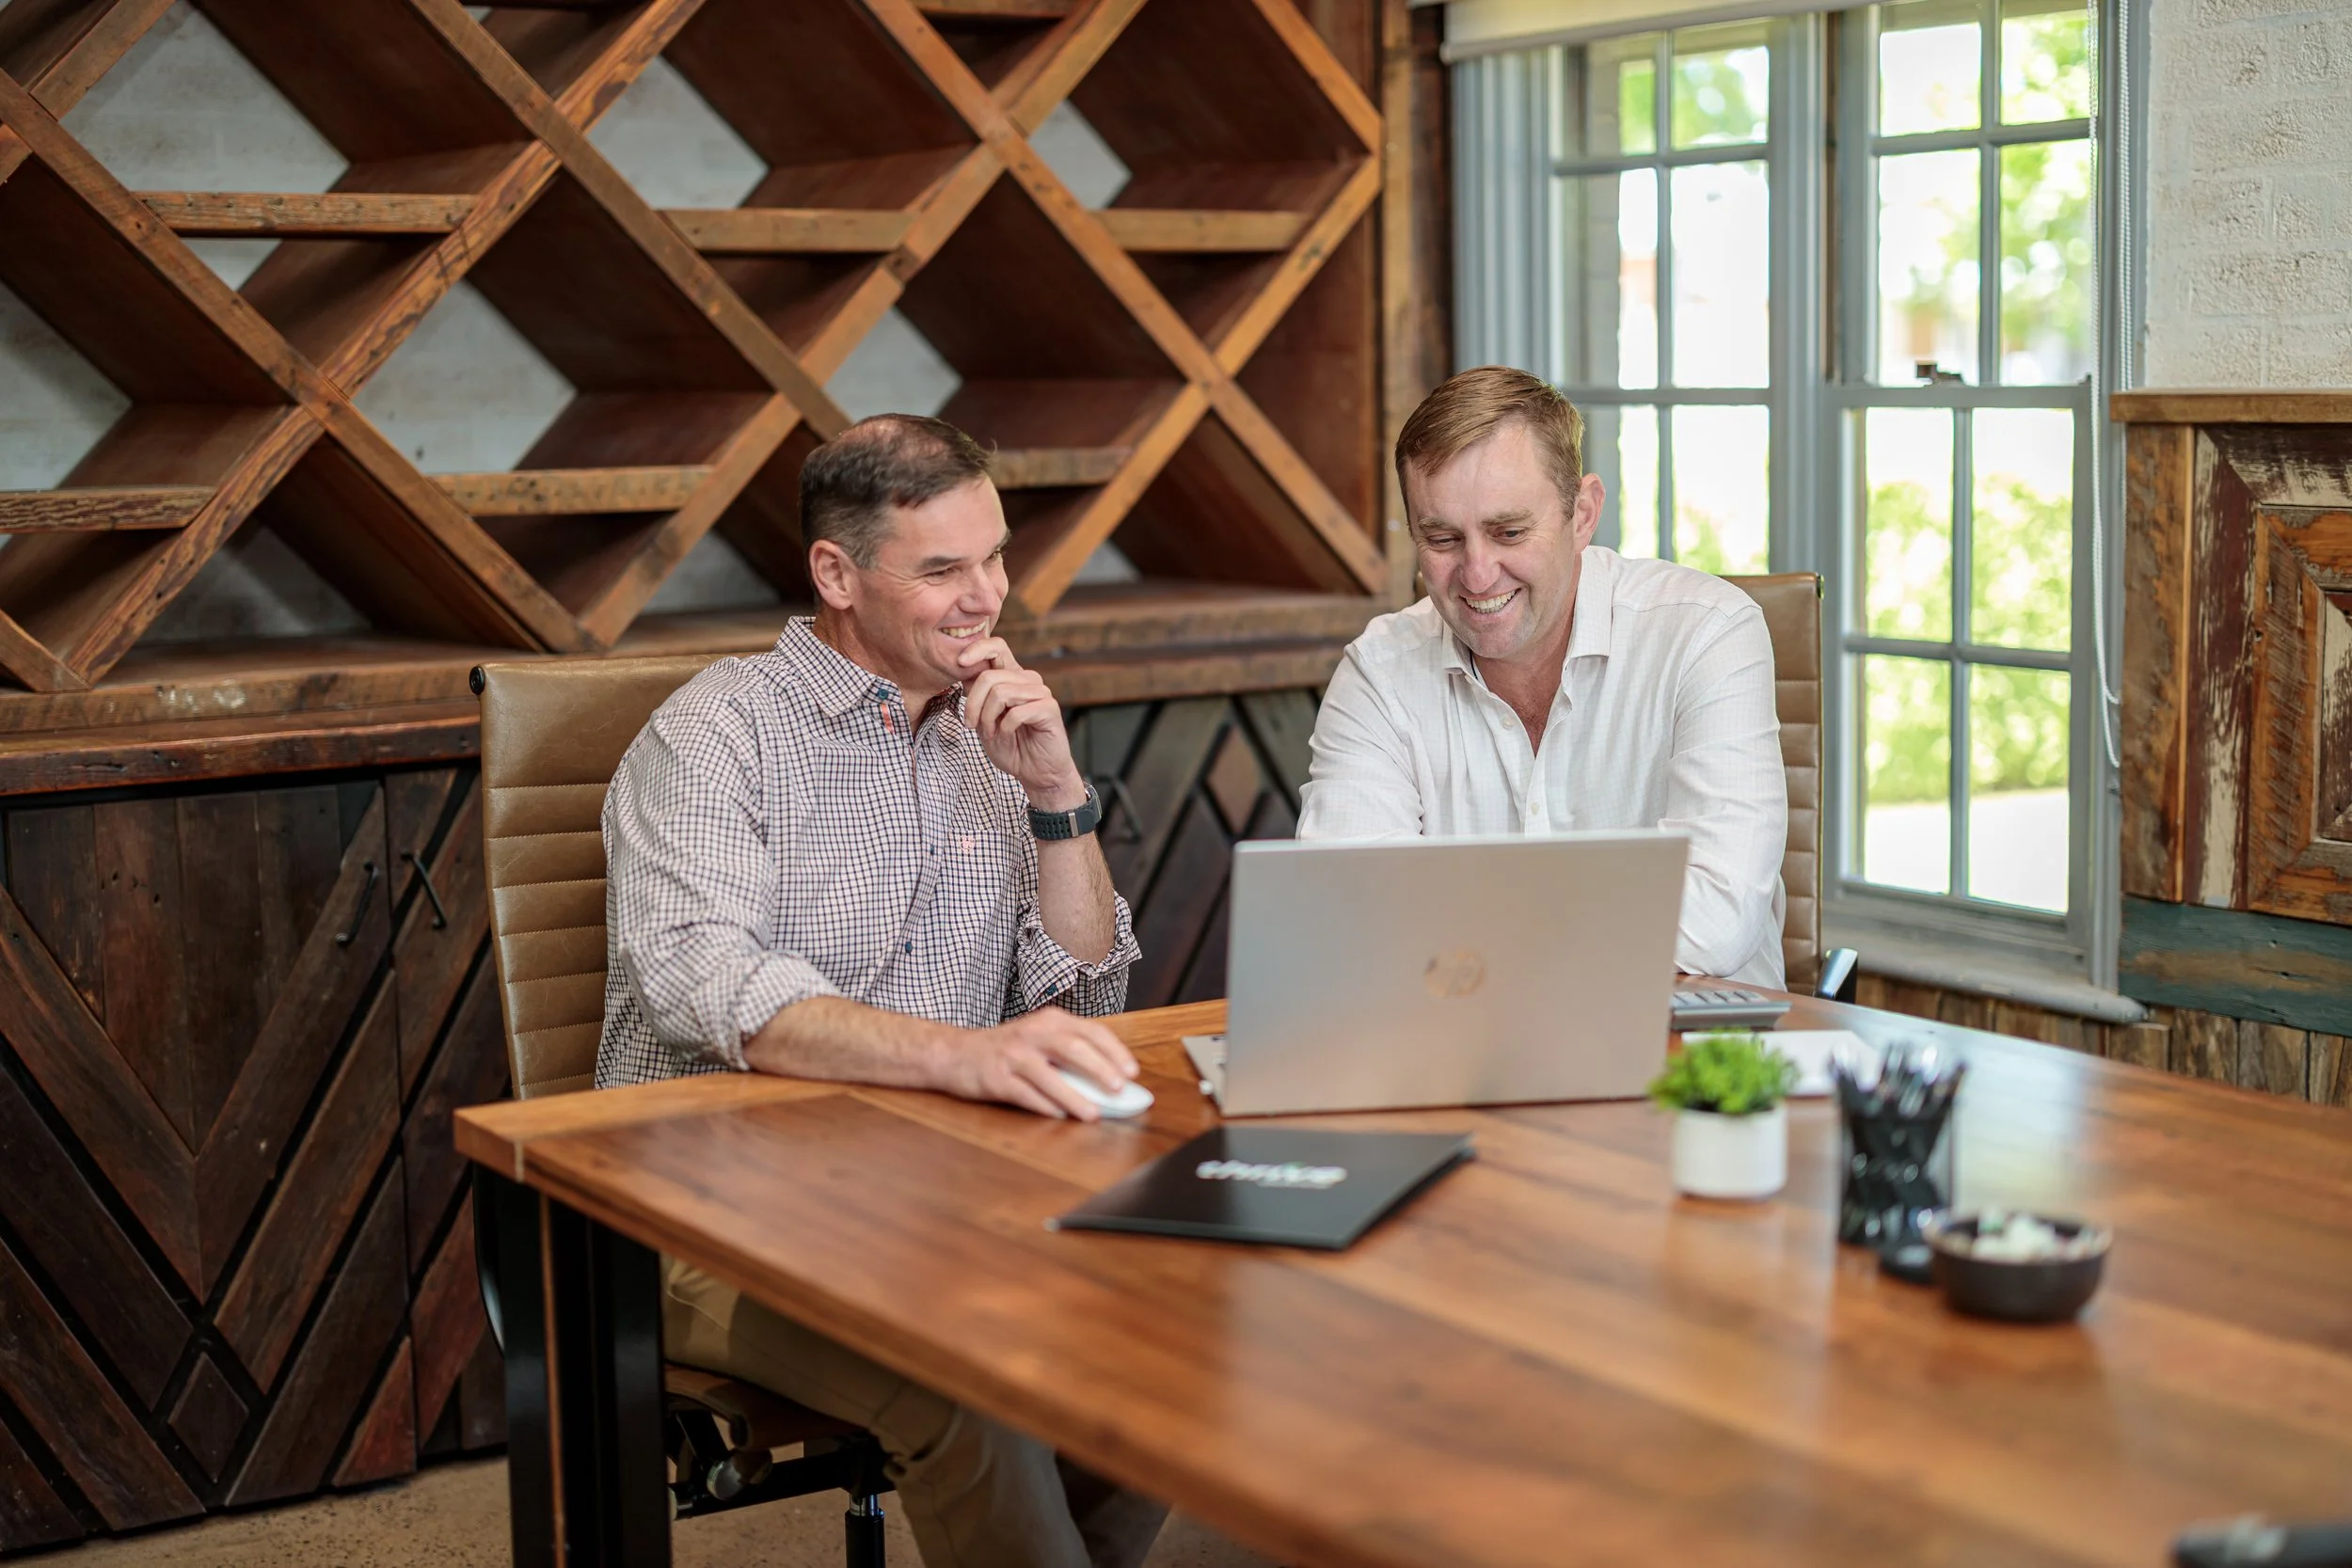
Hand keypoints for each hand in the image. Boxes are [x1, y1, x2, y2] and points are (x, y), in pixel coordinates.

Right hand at [934, 1007, 1139, 1119]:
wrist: (956, 1054)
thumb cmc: (1008, 1050)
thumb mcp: (1040, 1040)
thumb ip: (1070, 1054)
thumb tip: (1111, 1081)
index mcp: (1050, 1021)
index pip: (1090, 1031)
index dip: (1114, 1051)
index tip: (1132, 1072)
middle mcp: (1032, 1033)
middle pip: (1073, 1048)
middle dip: (1100, 1069)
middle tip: (1119, 1089)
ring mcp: (1013, 1055)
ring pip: (1049, 1075)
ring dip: (1074, 1096)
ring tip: (1094, 1114)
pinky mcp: (996, 1078)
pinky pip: (1024, 1094)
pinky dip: (1044, 1106)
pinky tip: (1059, 1116)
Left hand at [955, 636, 1084, 808]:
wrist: (1036, 772)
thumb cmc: (1011, 745)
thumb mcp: (984, 718)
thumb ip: (976, 694)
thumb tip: (963, 669)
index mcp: (1012, 677)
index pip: (996, 646)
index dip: (976, 649)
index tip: (960, 663)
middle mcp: (1028, 679)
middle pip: (989, 676)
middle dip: (973, 704)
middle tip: (971, 725)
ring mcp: (1040, 693)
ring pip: (1000, 693)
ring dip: (987, 718)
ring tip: (990, 733)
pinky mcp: (1049, 708)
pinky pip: (1016, 712)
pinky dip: (1005, 727)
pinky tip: (1006, 735)